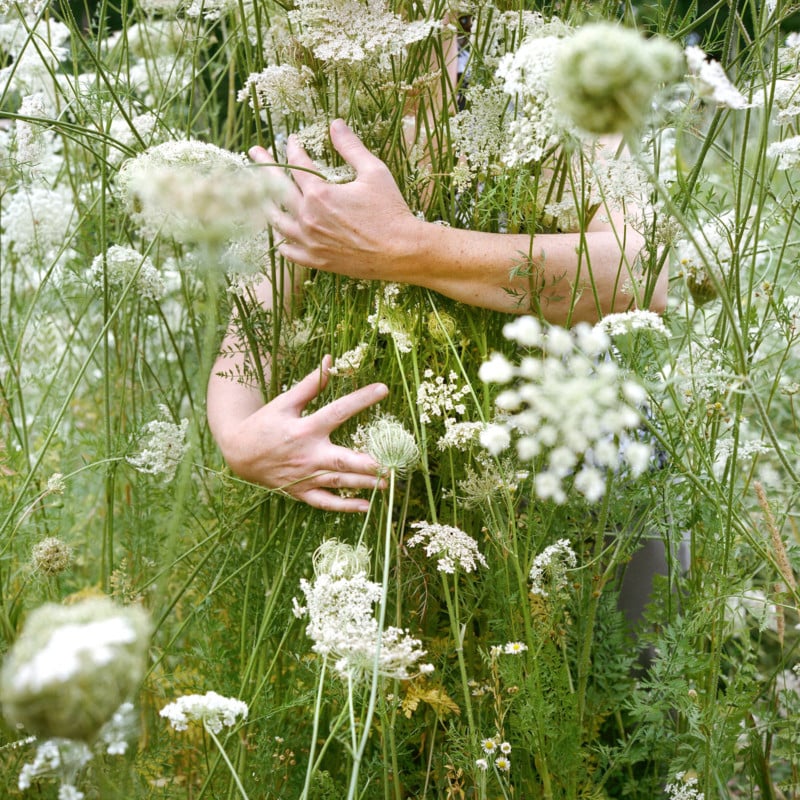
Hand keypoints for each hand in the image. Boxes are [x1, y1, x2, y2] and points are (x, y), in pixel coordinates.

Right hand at [219, 356, 387, 511]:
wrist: (237, 453)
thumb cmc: (263, 424)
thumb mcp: (284, 402)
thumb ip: (310, 384)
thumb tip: (329, 361)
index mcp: (305, 429)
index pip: (338, 411)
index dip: (361, 399)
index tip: (383, 389)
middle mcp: (308, 455)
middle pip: (342, 460)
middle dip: (367, 463)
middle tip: (391, 463)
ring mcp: (304, 476)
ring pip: (339, 483)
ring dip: (363, 484)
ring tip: (386, 483)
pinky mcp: (300, 491)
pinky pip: (325, 503)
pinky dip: (345, 506)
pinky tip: (366, 506)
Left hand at [251, 119, 419, 280]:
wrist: (401, 251)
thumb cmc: (390, 211)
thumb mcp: (374, 172)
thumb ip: (351, 147)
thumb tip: (335, 123)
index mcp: (319, 195)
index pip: (297, 165)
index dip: (293, 148)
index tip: (291, 139)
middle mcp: (308, 218)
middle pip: (277, 189)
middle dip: (265, 168)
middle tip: (255, 153)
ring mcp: (310, 242)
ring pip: (278, 222)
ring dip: (267, 204)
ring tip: (260, 194)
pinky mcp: (317, 261)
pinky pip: (289, 252)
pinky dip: (281, 241)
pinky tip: (279, 233)